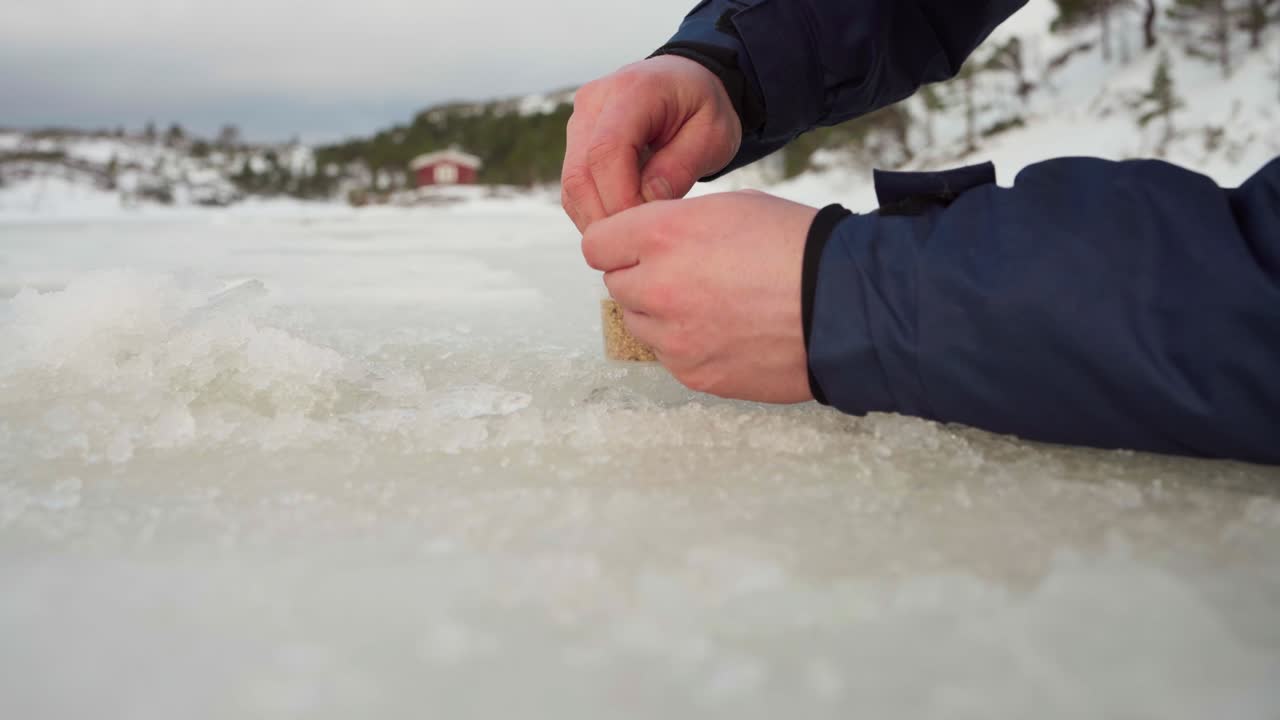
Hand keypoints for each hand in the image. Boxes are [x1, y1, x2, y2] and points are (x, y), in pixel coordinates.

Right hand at [562, 55, 742, 231]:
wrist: (688, 84)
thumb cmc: (704, 108)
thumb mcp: (712, 135)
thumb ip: (679, 167)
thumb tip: (644, 203)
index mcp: (633, 90)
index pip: (606, 151)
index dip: (621, 198)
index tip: (647, 229)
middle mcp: (595, 101)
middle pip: (579, 174)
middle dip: (607, 218)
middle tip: (640, 244)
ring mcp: (579, 121)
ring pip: (571, 186)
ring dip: (598, 220)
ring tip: (635, 237)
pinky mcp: (575, 141)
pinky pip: (574, 188)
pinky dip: (594, 213)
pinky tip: (623, 224)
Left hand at [584, 191, 818, 403]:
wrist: (846, 306)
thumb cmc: (798, 247)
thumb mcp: (732, 207)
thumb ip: (676, 223)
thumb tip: (648, 240)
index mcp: (664, 235)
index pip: (596, 243)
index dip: (618, 241)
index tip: (637, 244)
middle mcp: (658, 287)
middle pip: (615, 284)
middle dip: (641, 275)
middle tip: (686, 271)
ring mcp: (674, 337)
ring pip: (638, 323)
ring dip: (660, 312)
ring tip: (711, 301)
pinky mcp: (694, 374)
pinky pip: (669, 356)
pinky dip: (686, 344)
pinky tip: (726, 329)